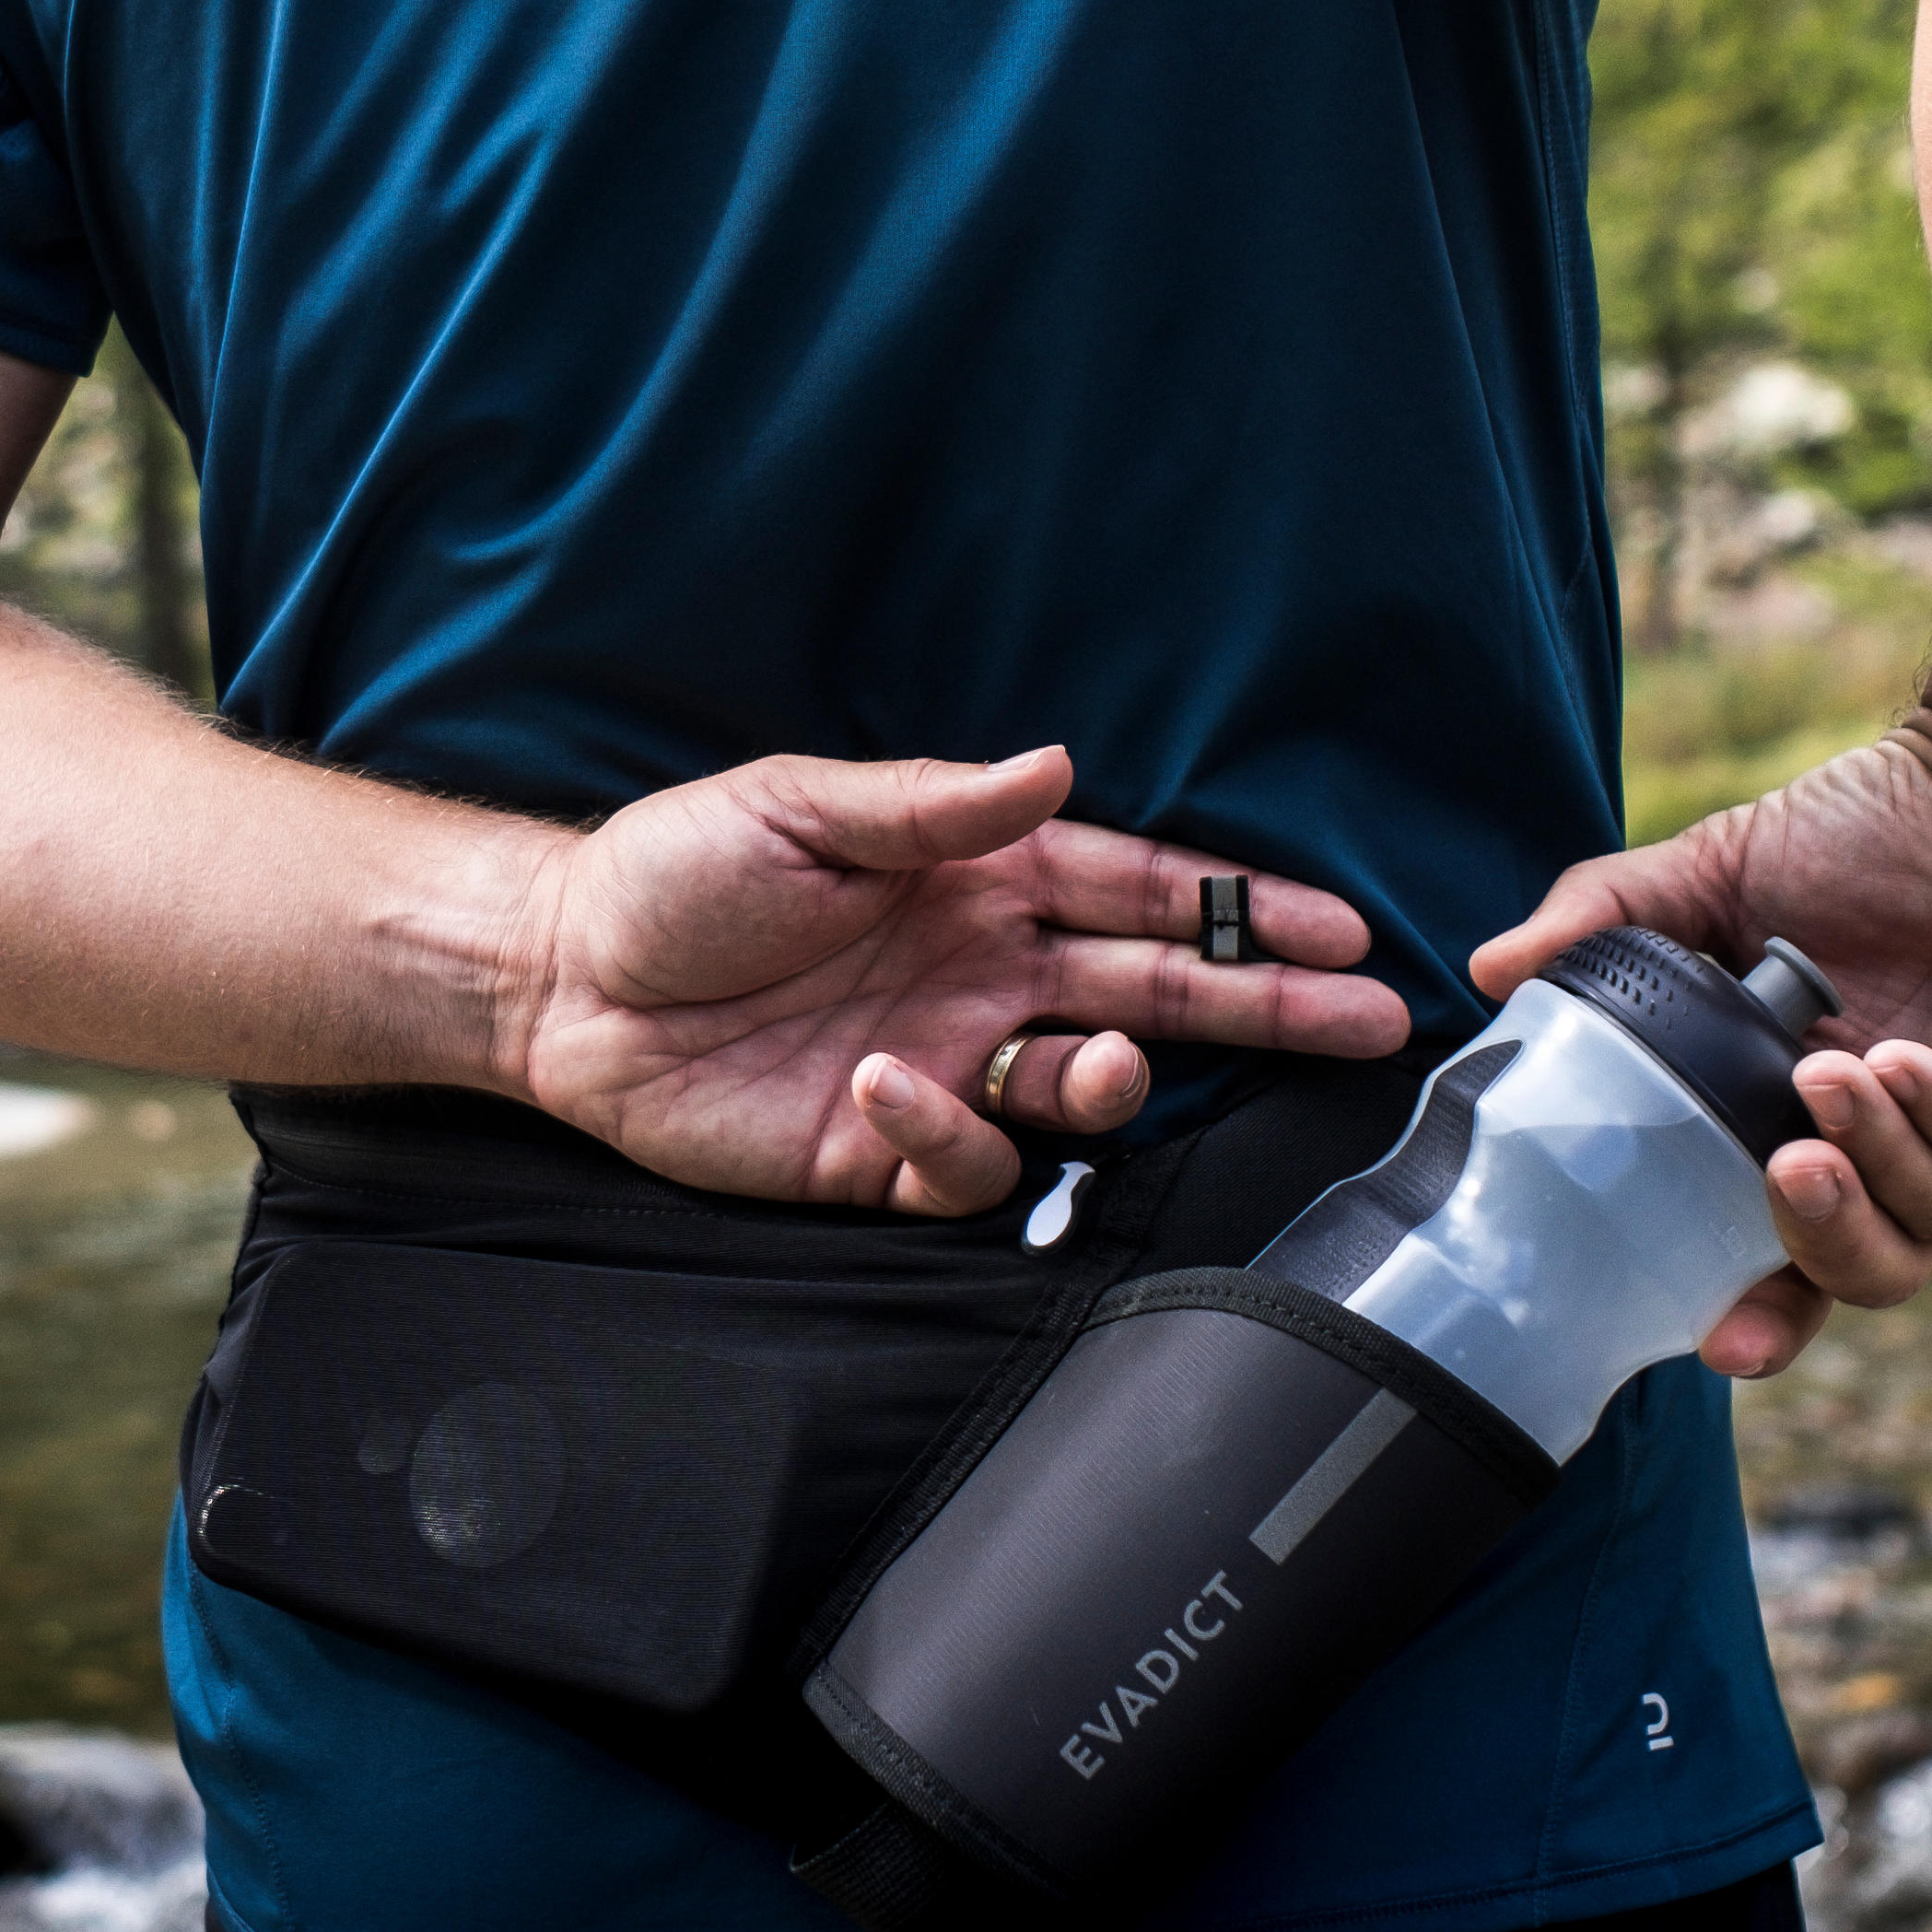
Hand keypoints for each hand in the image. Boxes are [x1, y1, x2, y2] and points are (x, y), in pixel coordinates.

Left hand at [511, 747, 1410, 1214]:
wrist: (561, 979)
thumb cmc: (674, 873)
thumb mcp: (798, 807)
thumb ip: (935, 805)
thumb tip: (1056, 765)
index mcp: (982, 882)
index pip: (1143, 894)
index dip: (1244, 911)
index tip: (1343, 932)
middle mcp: (984, 973)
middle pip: (1158, 993)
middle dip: (1268, 1004)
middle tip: (1370, 1020)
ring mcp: (943, 1064)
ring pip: (1084, 1092)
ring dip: (1115, 1081)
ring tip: (1105, 1060)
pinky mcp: (883, 1153)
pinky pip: (968, 1165)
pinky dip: (948, 1135)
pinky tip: (888, 1089)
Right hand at [1470, 724, 1931, 1375]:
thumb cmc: (1875, 826)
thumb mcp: (1716, 873)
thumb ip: (1608, 923)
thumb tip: (1486, 971)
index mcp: (1824, 1132)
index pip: (1792, 1263)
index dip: (1759, 1312)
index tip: (1717, 1338)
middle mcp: (1915, 1155)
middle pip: (1873, 1272)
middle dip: (1820, 1251)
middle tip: (1781, 1175)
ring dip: (1879, 1158)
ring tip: (1826, 1073)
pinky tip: (1902, 1064)